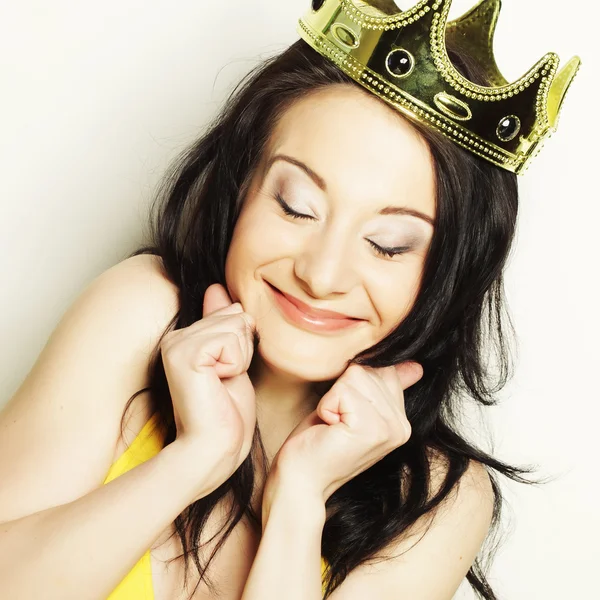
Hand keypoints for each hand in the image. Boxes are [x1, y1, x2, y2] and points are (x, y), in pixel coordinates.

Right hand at [160, 283, 256, 498]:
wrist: (214, 450)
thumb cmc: (226, 415)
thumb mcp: (233, 362)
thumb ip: (224, 326)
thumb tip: (218, 288)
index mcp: (185, 338)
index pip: (233, 313)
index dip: (244, 346)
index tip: (226, 375)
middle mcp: (176, 337)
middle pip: (236, 316)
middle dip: (244, 351)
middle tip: (225, 383)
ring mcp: (176, 344)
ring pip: (236, 325)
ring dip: (241, 359)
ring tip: (221, 384)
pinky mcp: (183, 354)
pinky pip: (230, 340)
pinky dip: (235, 365)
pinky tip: (218, 384)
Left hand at [271, 362, 422, 501]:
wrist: (301, 479)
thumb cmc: (319, 442)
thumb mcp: (355, 408)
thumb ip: (384, 387)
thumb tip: (417, 366)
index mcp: (401, 421)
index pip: (383, 369)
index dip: (351, 386)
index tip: (345, 417)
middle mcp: (402, 426)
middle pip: (368, 370)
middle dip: (341, 390)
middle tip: (336, 424)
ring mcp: (389, 428)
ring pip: (355, 376)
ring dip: (333, 398)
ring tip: (333, 426)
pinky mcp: (370, 429)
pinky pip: (342, 390)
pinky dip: (326, 406)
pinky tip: (330, 430)